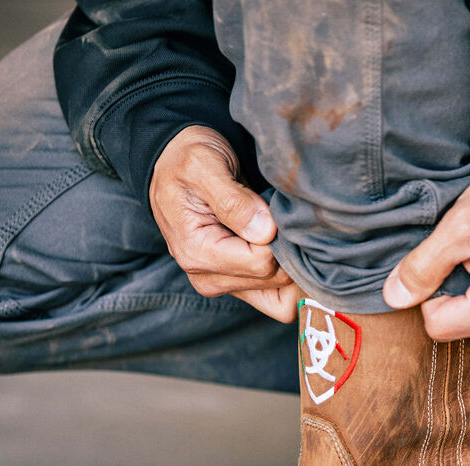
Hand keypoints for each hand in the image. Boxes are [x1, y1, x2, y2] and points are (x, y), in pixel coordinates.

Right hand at [150, 125, 298, 321]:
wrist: (175, 166)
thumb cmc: (188, 161)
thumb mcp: (205, 166)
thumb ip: (234, 200)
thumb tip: (266, 231)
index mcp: (197, 252)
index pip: (261, 262)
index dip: (280, 238)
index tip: (281, 212)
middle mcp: (207, 277)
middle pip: (273, 281)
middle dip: (290, 254)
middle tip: (292, 221)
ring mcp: (222, 284)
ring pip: (279, 298)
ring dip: (295, 271)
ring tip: (293, 234)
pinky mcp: (236, 284)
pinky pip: (276, 300)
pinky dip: (292, 284)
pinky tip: (294, 253)